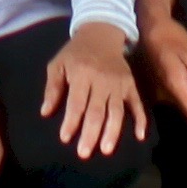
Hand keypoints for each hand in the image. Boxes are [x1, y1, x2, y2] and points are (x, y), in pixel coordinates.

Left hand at [44, 23, 143, 161]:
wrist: (101, 34)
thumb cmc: (75, 53)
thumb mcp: (58, 64)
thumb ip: (53, 88)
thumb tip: (45, 112)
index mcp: (82, 74)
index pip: (77, 102)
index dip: (71, 121)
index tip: (65, 138)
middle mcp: (102, 80)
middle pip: (97, 110)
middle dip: (91, 133)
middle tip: (84, 153)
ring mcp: (119, 83)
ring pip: (116, 111)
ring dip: (112, 131)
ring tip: (106, 150)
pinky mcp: (131, 85)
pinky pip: (138, 104)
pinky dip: (141, 119)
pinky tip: (140, 136)